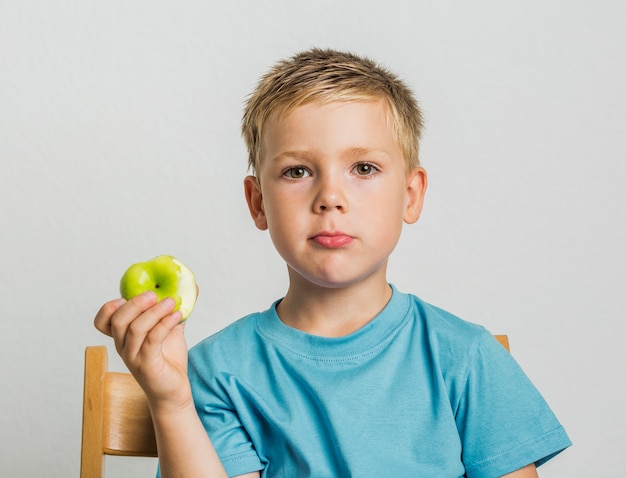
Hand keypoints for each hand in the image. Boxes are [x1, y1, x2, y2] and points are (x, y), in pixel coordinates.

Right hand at [94, 291, 191, 409]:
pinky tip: (178, 316)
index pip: (102, 322)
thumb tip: (191, 287)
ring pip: (135, 329)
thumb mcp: (171, 330)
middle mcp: (123, 347)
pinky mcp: (147, 365)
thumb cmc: (168, 359)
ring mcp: (133, 357)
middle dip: (136, 303)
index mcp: (123, 337)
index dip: (109, 307)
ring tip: (172, 302)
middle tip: (155, 294)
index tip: (126, 296)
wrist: (174, 390)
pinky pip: (152, 340)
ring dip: (155, 311)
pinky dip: (165, 324)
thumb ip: (174, 310)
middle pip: (118, 321)